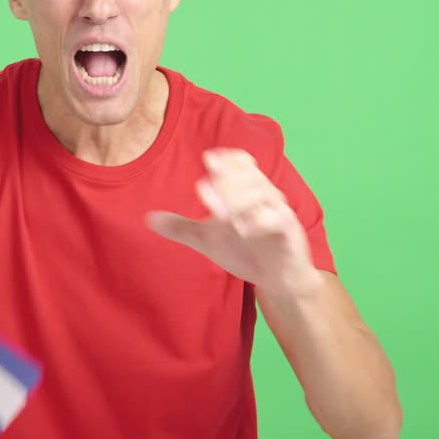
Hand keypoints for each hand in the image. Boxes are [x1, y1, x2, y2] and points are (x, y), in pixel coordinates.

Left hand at [147, 148, 322, 299]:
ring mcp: (279, 212)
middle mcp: (265, 196)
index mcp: (247, 190)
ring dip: (239, 199)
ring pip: (263, 194)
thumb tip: (149, 218)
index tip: (208, 160)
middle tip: (203, 191)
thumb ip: (181, 228)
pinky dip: (260, 221)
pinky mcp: (289, 232)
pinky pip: (278, 219)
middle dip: (226, 181)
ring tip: (219, 213)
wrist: (276, 278)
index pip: (241, 162)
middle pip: (249, 175)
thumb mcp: (208, 240)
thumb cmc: (244, 250)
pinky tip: (242, 229)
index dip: (227, 159)